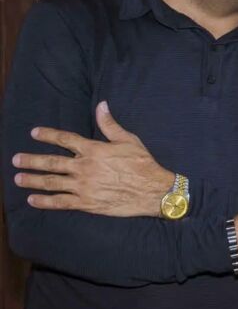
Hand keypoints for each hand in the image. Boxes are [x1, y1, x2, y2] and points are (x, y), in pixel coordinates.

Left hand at [12, 101, 173, 216]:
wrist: (151, 190)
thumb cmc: (142, 163)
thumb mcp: (128, 140)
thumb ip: (110, 124)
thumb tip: (101, 105)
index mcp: (94, 150)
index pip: (65, 140)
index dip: (48, 135)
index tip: (34, 133)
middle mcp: (84, 168)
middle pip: (52, 162)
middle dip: (32, 160)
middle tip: (15, 159)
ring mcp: (83, 187)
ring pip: (51, 183)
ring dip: (32, 180)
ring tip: (18, 178)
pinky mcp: (86, 203)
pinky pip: (60, 203)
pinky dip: (44, 201)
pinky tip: (33, 200)